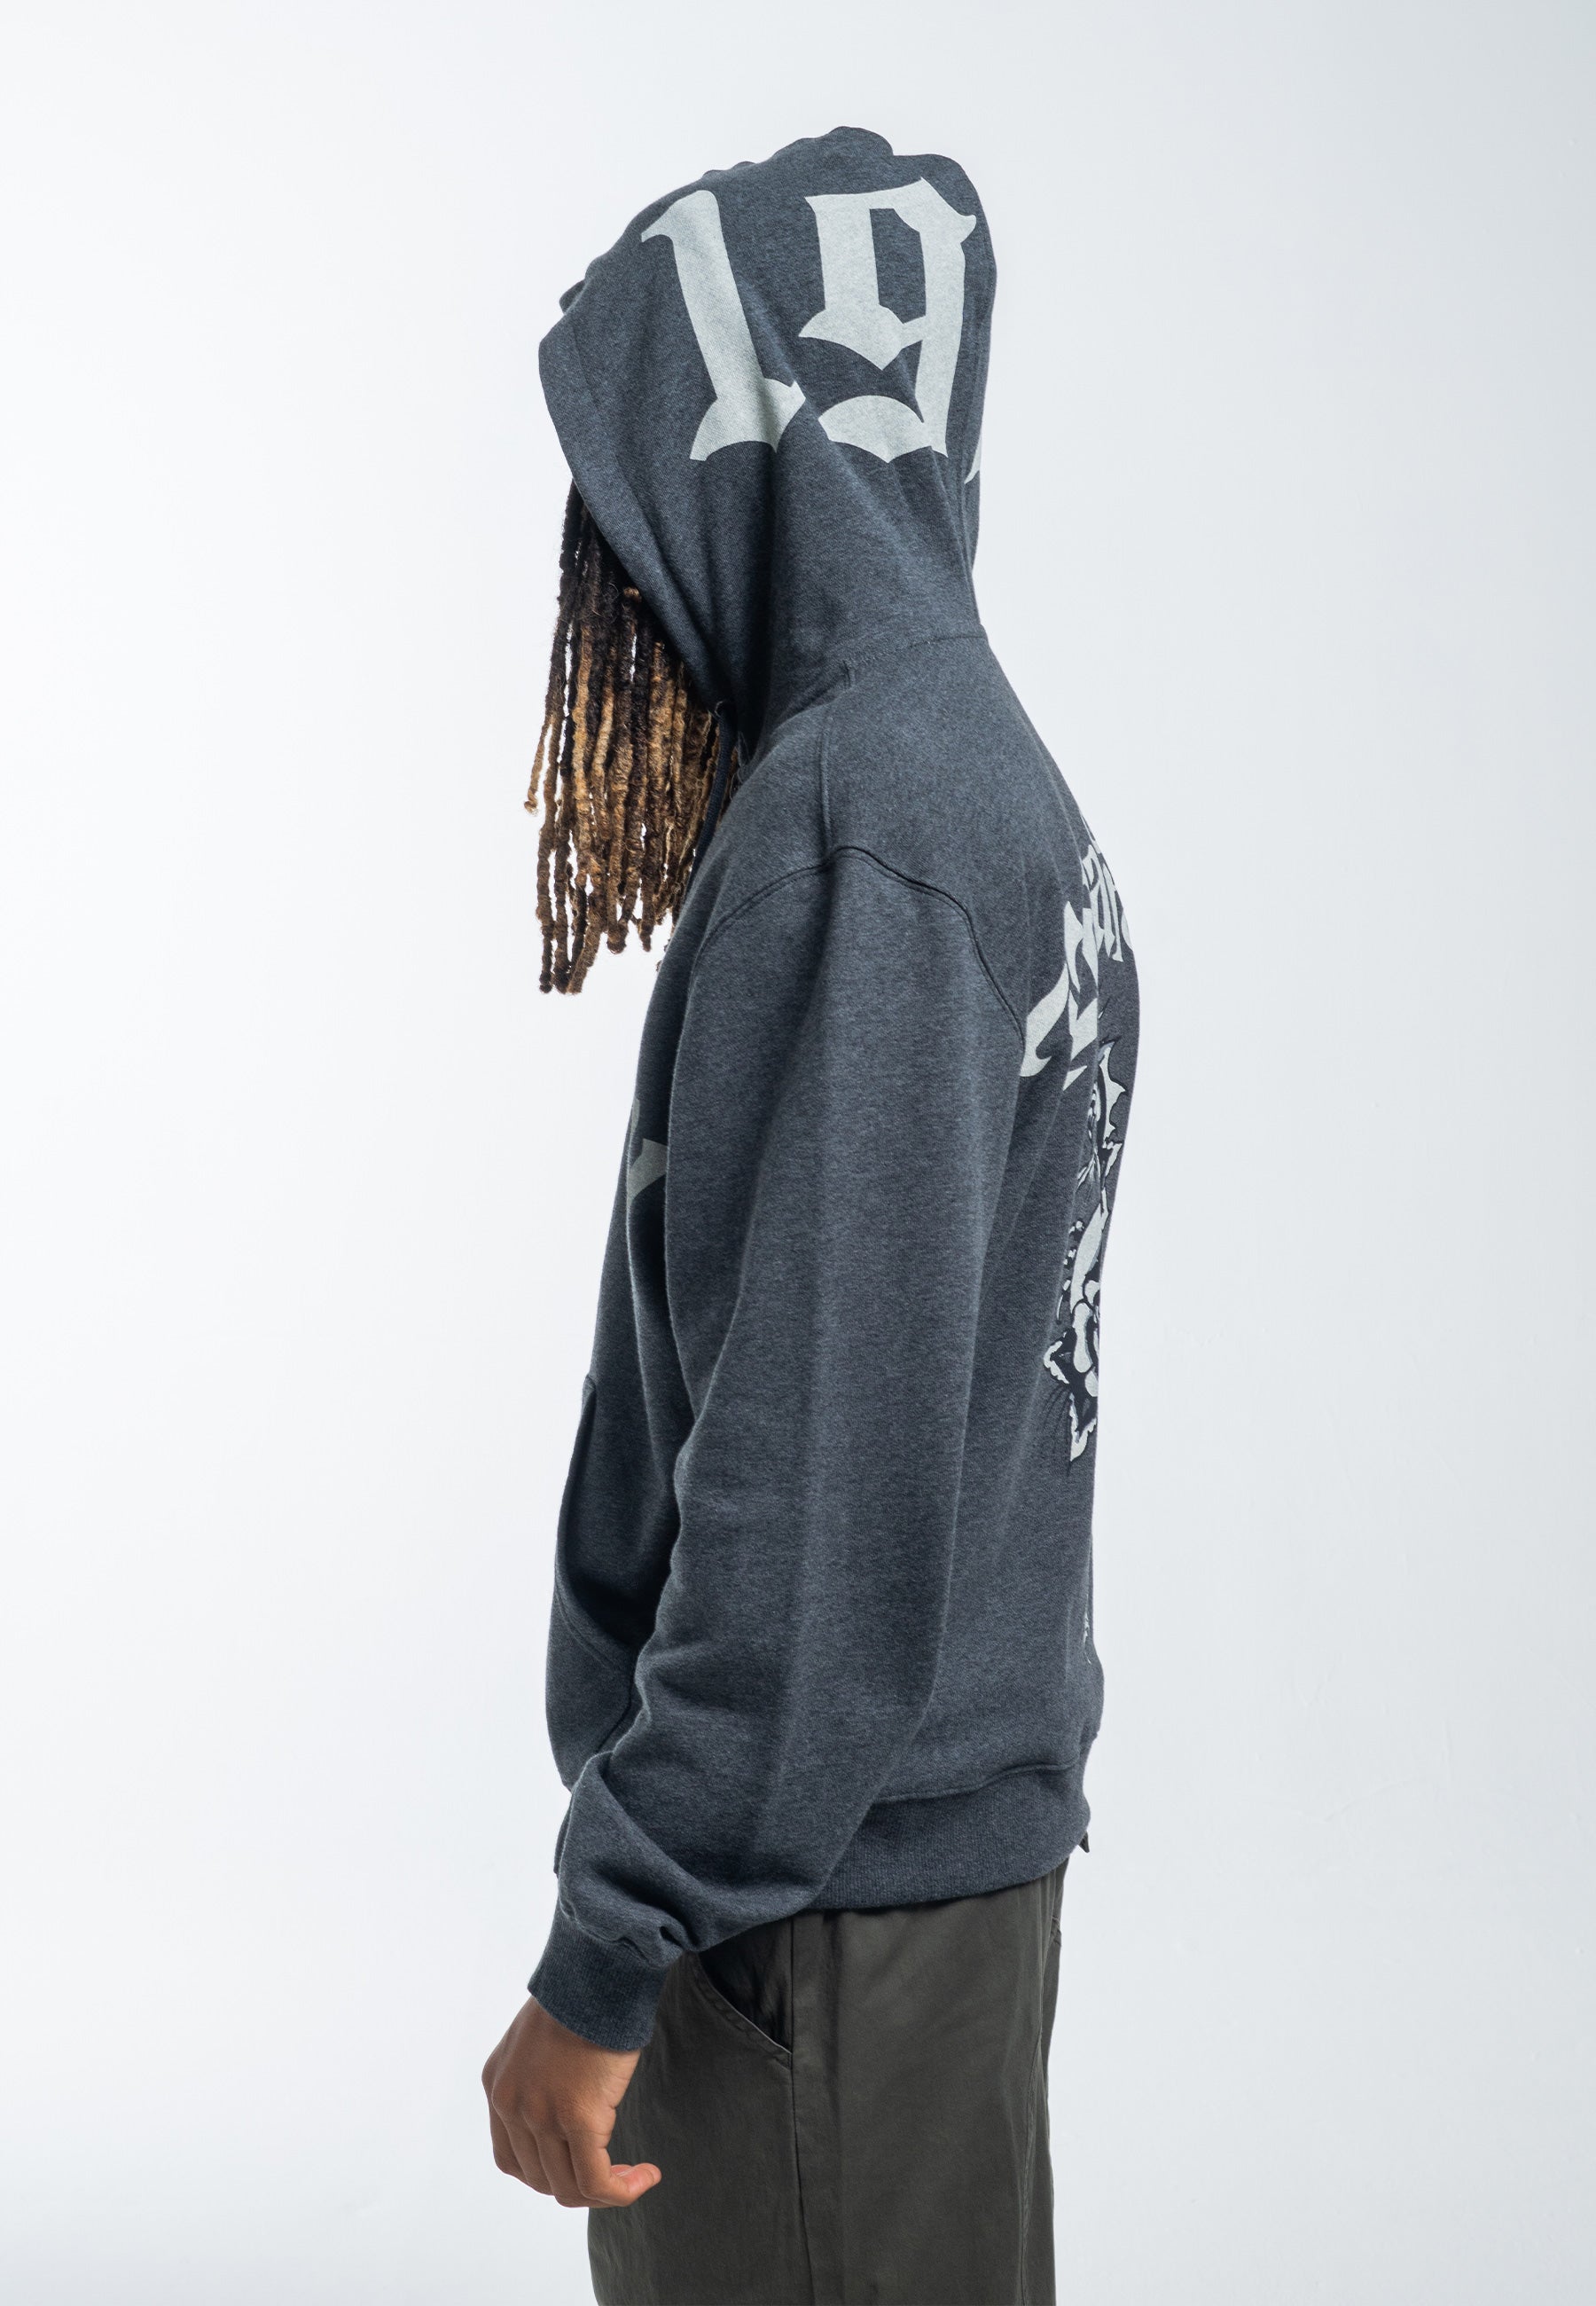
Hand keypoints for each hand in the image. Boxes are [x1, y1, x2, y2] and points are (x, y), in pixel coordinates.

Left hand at [482, 1996, 660, 2208]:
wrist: (599, 1971)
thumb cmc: (582, 1994)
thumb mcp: (540, 2037)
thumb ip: (539, 2075)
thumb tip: (565, 2102)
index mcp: (497, 2085)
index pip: (511, 2159)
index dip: (547, 2173)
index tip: (580, 2163)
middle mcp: (511, 2104)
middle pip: (540, 2178)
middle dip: (579, 2185)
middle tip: (616, 2171)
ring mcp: (542, 2115)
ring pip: (569, 2187)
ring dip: (605, 2191)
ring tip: (635, 2175)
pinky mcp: (579, 2118)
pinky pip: (596, 2180)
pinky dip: (622, 2190)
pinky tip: (648, 2174)